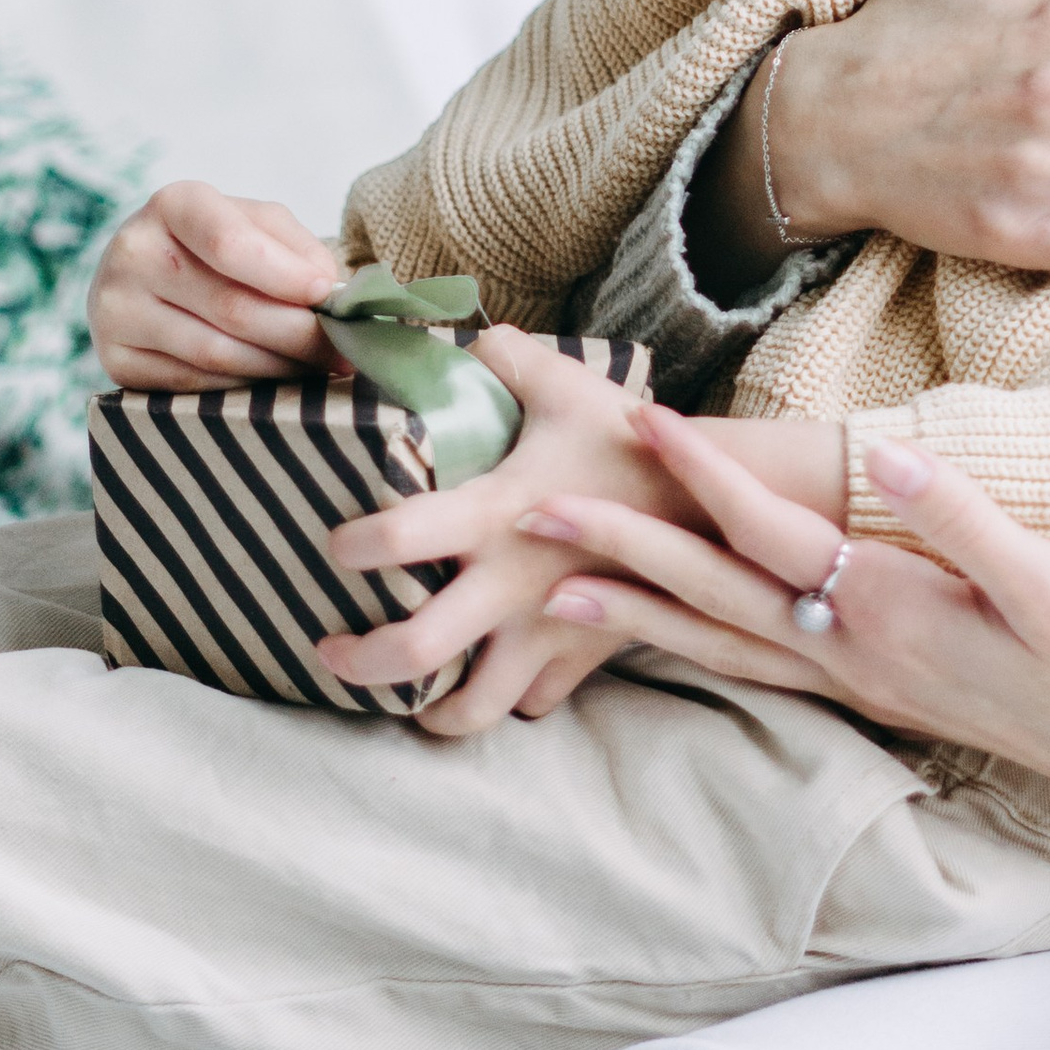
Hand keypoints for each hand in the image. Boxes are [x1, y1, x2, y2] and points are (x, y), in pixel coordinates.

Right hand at [89, 179, 339, 386]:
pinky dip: (243, 387)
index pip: (229, 243)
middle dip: (298, 334)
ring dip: (279, 367)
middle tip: (343, 349)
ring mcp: (115, 310)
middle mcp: (133, 254)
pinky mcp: (115, 361)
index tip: (327, 294)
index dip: (284, 274)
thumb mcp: (256, 223)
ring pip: (216, 353)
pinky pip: (194, 385)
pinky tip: (274, 381)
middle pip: (231, 307)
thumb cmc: (214, 243)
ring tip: (319, 367)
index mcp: (173, 205)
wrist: (145, 273)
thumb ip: (295, 247)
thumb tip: (328, 291)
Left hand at [313, 331, 691, 735]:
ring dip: (430, 710)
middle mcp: (510, 585)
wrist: (718, 503)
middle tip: (331, 651)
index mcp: (496, 513)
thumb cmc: (632, 440)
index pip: (397, 537)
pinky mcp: (583, 656)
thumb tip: (449, 338)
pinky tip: (487, 677)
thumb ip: (500, 356)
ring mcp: (548, 631)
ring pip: (473, 709)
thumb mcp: (564, 382)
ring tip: (408, 697)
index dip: (351, 545)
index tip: (336, 545)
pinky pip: (532, 703)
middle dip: (359, 662)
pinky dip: (503, 698)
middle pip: (415, 653)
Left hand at [523, 408, 1049, 816]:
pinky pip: (754, 666)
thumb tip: (893, 459)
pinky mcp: (869, 691)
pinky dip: (693, 645)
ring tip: (557, 590)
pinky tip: (666, 632)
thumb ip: (970, 520)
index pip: (772, 530)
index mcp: (892, 608)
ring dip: (638, 611)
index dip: (705, 474)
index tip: (641, 423)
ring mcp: (856, 680)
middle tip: (539, 513)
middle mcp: (855, 651)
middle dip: (626, 550)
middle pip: (716, 593)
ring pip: (721, 640)